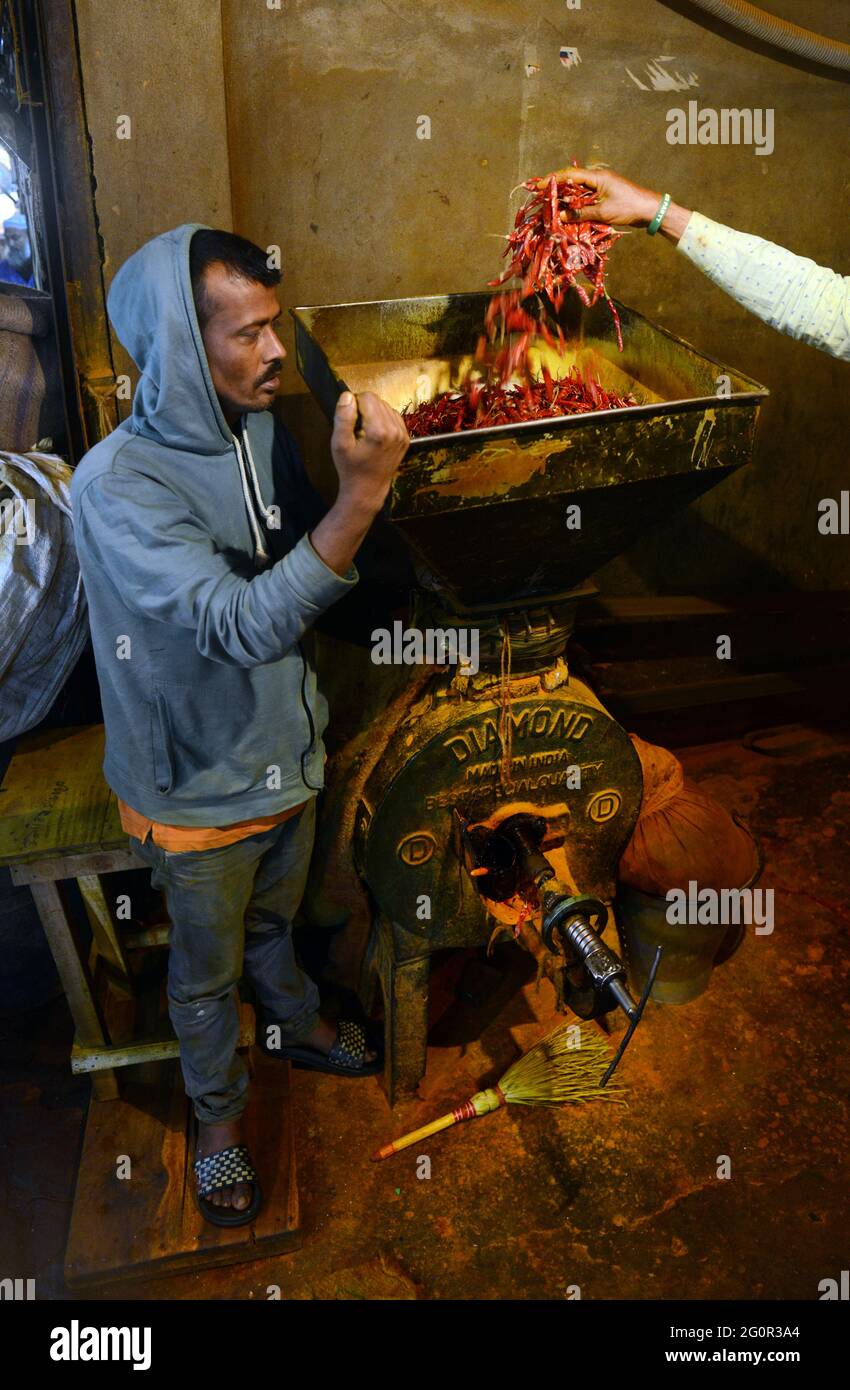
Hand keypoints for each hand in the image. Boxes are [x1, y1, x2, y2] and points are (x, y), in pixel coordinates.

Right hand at [330, 390, 408, 514]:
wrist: (367, 490)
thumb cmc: (351, 469)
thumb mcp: (339, 444)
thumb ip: (343, 418)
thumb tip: (347, 396)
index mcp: (379, 431)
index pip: (368, 397)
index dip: (354, 404)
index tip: (350, 420)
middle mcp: (395, 431)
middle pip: (378, 400)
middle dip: (365, 409)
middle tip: (356, 428)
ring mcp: (402, 435)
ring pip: (386, 407)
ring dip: (374, 414)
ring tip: (365, 432)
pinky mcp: (405, 438)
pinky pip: (394, 417)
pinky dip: (383, 420)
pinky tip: (375, 434)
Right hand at [532, 166, 692, 241]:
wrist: (650, 209)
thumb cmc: (628, 207)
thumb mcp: (603, 212)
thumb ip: (581, 213)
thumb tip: (561, 215)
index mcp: (597, 176)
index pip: (570, 175)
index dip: (553, 180)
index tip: (539, 186)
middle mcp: (598, 177)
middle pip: (572, 179)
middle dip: (557, 187)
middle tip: (542, 195)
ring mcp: (602, 185)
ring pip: (578, 188)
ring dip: (566, 195)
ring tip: (552, 203)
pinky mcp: (605, 193)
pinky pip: (586, 195)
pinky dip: (576, 201)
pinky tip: (569, 209)